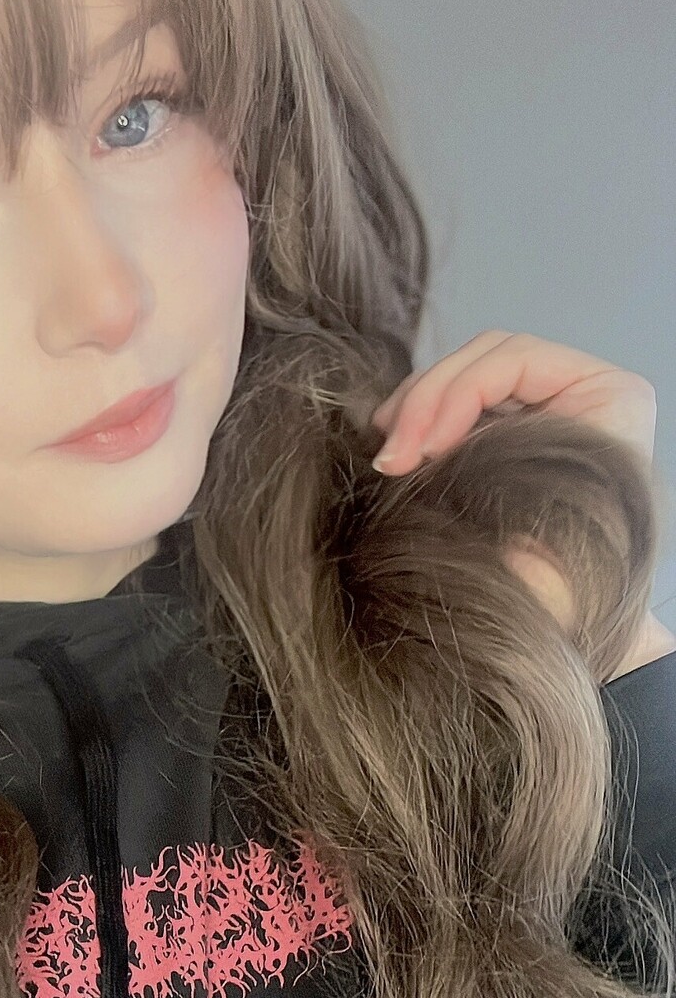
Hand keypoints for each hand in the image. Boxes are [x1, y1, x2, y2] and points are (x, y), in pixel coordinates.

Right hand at [368, 330, 671, 675]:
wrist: (579, 640)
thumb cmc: (571, 599)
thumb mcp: (534, 535)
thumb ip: (485, 483)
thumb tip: (420, 453)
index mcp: (610, 400)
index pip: (514, 360)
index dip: (452, 395)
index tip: (414, 453)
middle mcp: (583, 396)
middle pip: (486, 358)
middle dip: (426, 401)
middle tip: (389, 456)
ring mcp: (547, 412)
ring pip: (464, 376)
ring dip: (415, 410)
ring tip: (387, 457)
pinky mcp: (515, 435)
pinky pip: (458, 407)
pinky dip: (421, 425)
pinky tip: (397, 455)